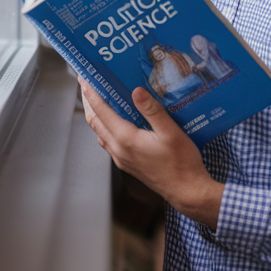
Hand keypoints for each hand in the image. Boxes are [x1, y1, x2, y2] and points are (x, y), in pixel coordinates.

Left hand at [79, 80, 222, 229]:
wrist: (186, 191)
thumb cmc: (182, 162)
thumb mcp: (171, 132)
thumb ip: (152, 110)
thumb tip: (136, 91)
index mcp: (126, 139)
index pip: (102, 112)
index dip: (92, 94)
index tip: (84, 79)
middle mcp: (119, 150)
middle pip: (95, 123)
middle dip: (89, 103)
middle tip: (87, 85)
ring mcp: (121, 159)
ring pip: (100, 133)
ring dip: (96, 116)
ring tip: (97, 101)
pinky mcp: (127, 164)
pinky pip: (108, 143)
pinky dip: (104, 128)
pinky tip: (113, 123)